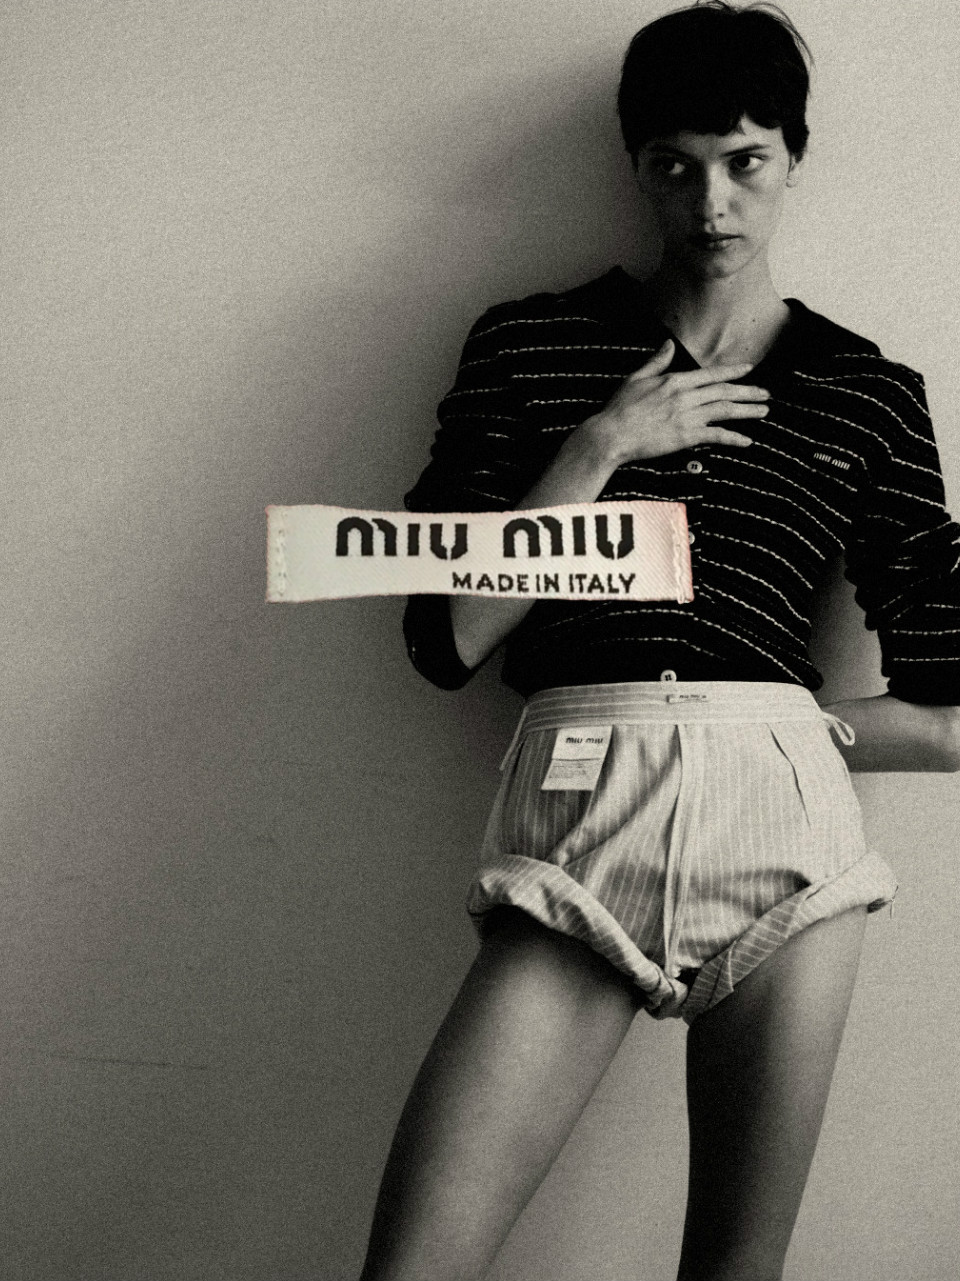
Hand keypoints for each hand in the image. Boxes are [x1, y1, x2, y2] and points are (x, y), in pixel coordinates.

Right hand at [581, 339, 769, 466]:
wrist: (611, 435)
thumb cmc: (619, 409)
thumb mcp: (636, 379)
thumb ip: (656, 361)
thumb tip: (668, 344)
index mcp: (674, 380)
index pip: (710, 374)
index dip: (732, 371)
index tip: (748, 370)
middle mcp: (685, 396)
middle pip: (724, 391)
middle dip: (748, 392)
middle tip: (766, 394)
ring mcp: (687, 416)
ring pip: (725, 410)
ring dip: (747, 410)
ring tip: (764, 411)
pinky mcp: (686, 436)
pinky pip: (716, 435)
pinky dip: (734, 437)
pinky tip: (747, 440)